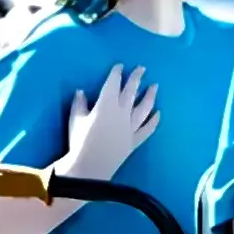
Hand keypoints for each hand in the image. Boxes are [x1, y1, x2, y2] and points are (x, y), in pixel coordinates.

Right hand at [64, 65, 158, 179]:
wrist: (90, 167)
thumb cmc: (79, 142)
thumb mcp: (75, 120)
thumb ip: (79, 104)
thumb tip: (80, 91)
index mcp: (106, 104)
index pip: (113, 84)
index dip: (117, 73)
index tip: (121, 66)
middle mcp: (122, 112)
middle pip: (131, 91)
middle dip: (137, 78)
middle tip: (142, 68)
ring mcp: (131, 127)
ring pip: (144, 107)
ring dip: (150, 96)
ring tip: (155, 86)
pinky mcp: (135, 140)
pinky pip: (147, 128)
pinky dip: (154, 121)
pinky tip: (158, 114)